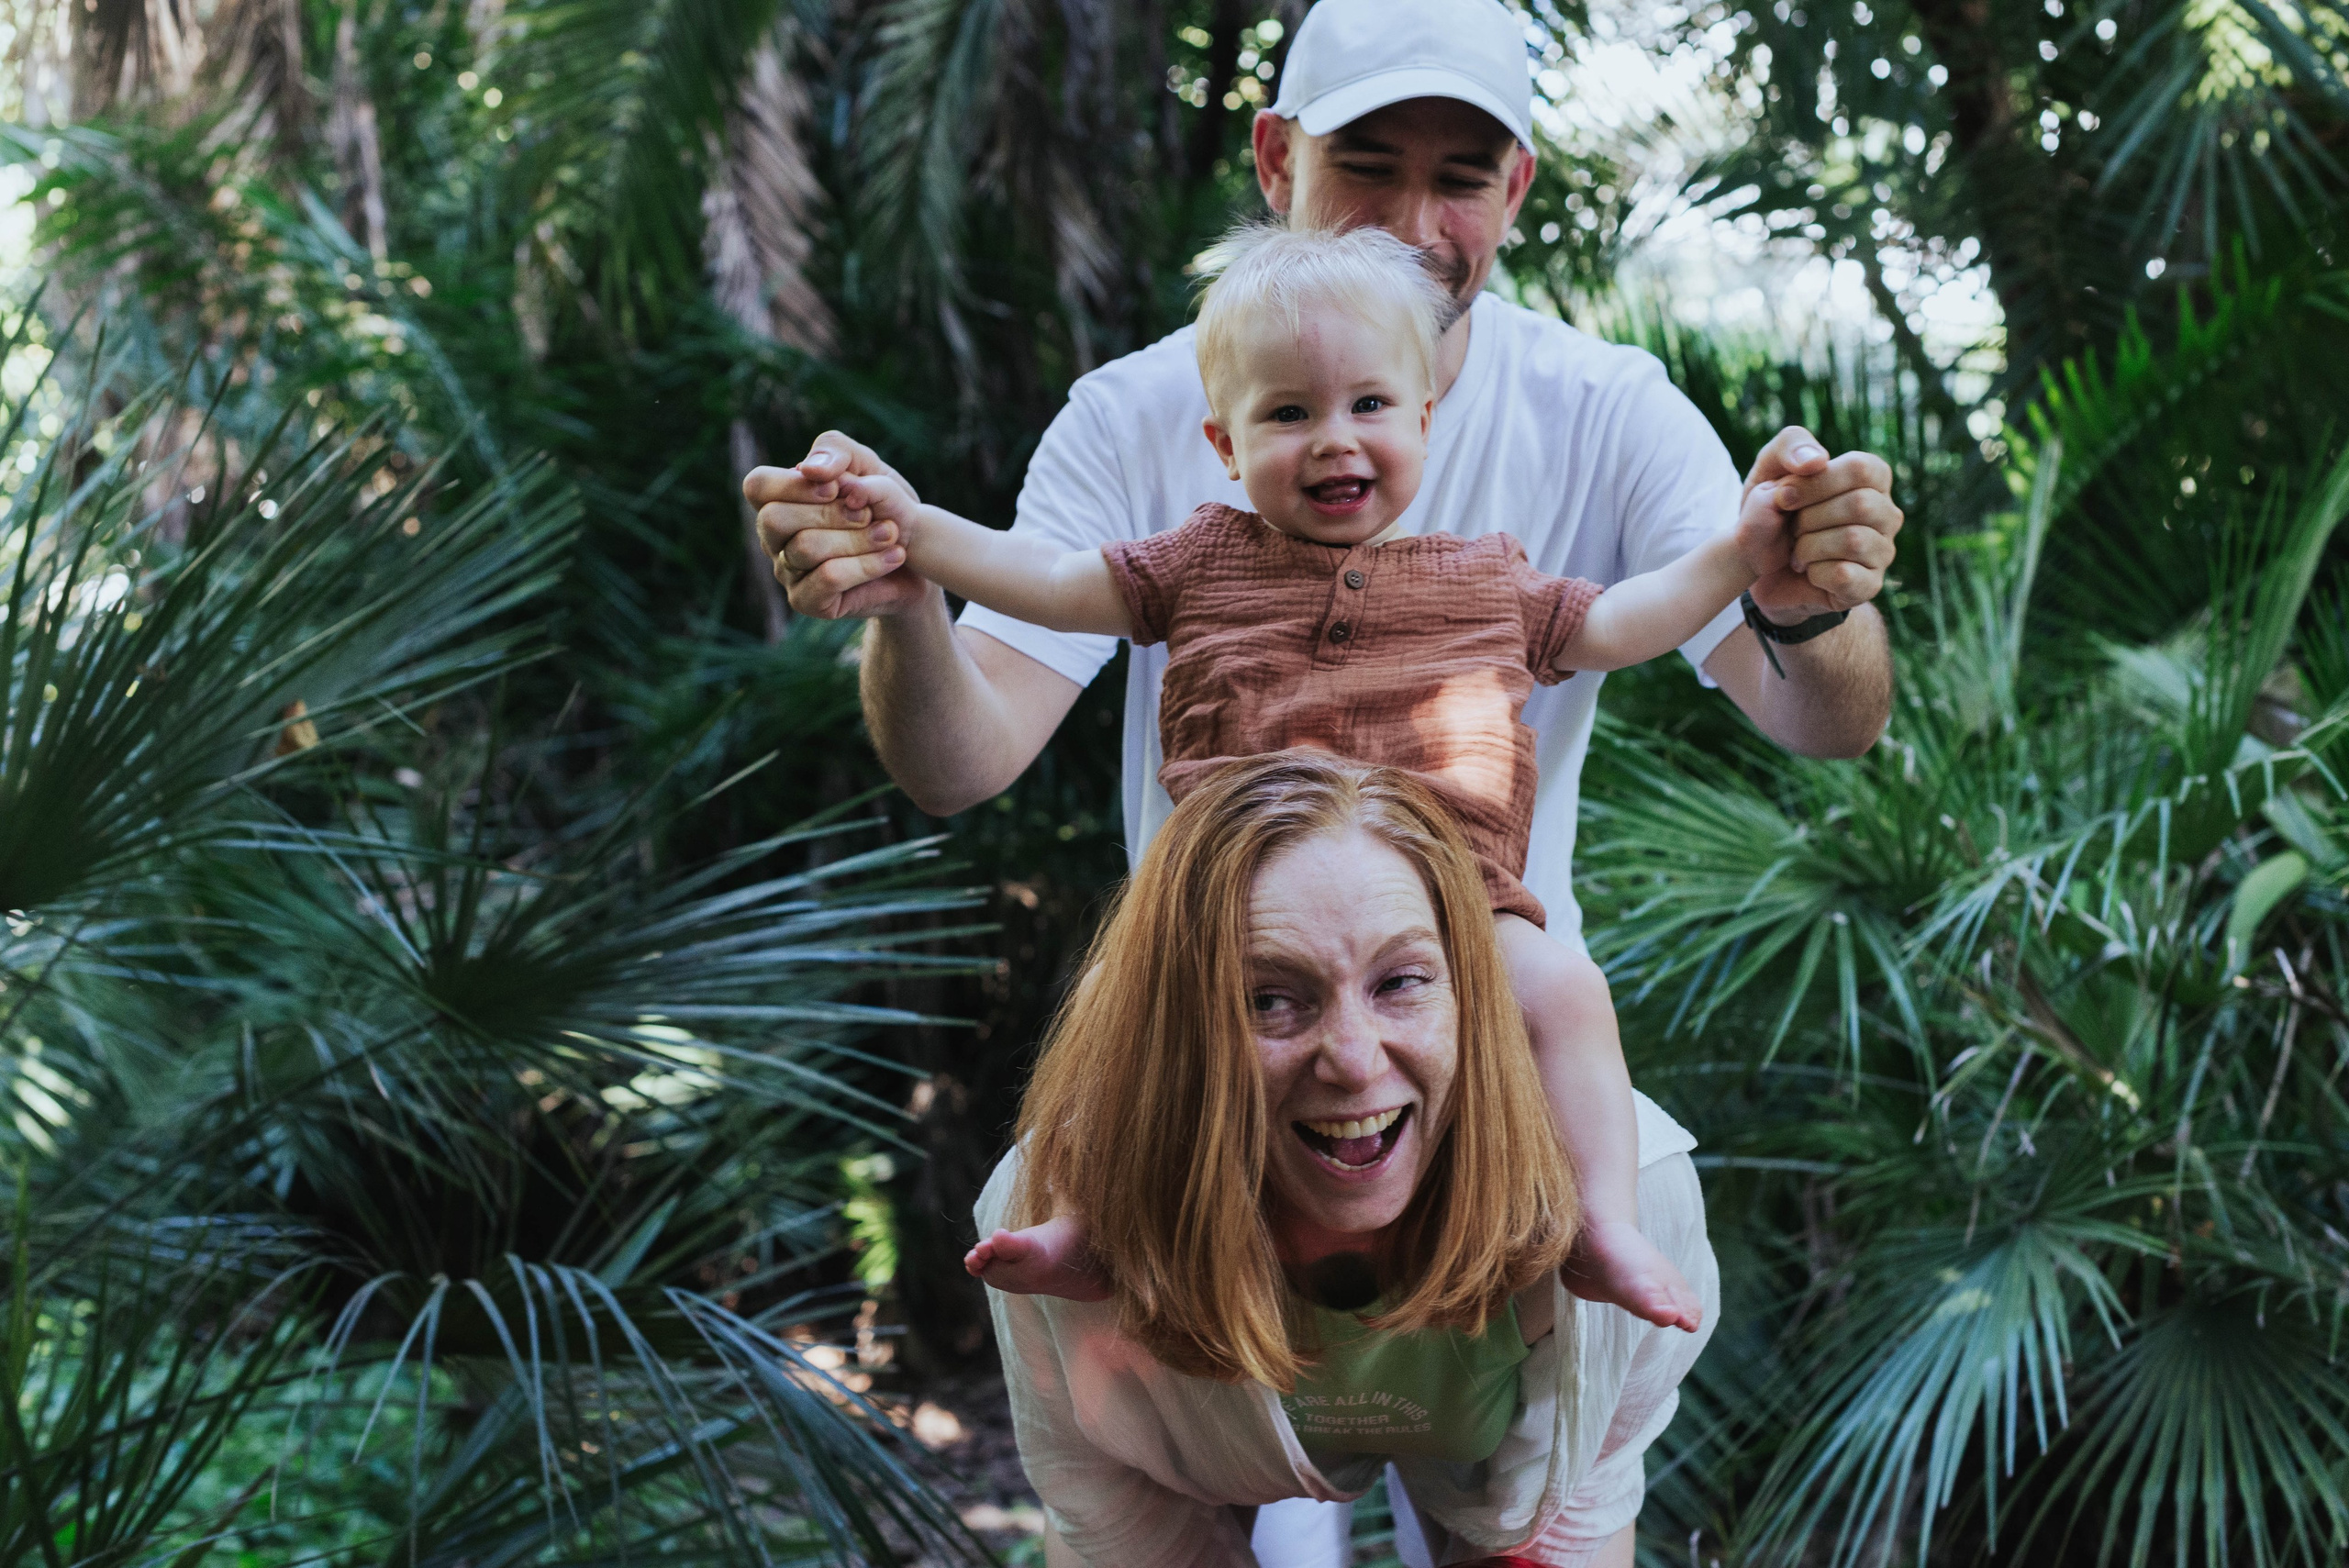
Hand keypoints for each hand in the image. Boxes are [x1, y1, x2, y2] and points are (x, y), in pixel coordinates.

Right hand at [743, 432, 926, 619]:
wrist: (916, 556)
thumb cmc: (884, 507)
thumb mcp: (868, 467)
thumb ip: (837, 453)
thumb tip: (809, 468)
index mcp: (780, 500)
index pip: (757, 486)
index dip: (793, 484)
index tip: (837, 488)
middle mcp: (775, 538)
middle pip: (774, 519)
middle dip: (829, 513)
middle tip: (868, 514)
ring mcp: (787, 572)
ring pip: (806, 548)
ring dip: (857, 538)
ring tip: (891, 534)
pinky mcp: (807, 601)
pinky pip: (828, 578)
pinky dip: (866, 564)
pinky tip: (894, 556)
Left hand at [1741, 426, 1901, 624]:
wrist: (1758, 565)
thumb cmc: (1773, 510)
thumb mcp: (1770, 468)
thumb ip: (1791, 446)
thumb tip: (1816, 460)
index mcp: (1872, 478)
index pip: (1860, 468)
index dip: (1816, 482)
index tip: (1784, 496)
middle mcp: (1886, 513)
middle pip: (1860, 504)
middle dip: (1809, 517)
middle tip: (1791, 528)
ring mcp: (1883, 551)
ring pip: (1854, 541)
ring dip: (1808, 546)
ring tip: (1796, 551)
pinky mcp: (1869, 585)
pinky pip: (1845, 575)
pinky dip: (1813, 572)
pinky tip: (1807, 571)